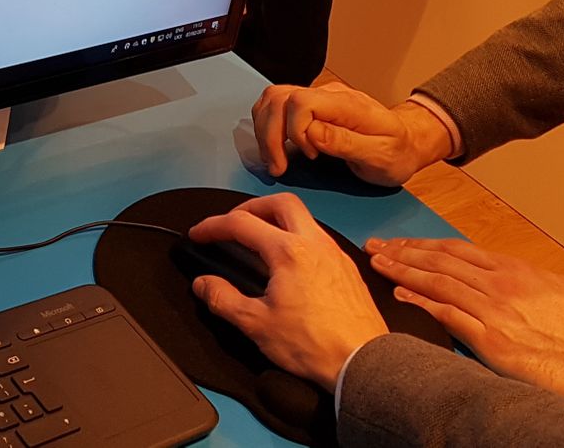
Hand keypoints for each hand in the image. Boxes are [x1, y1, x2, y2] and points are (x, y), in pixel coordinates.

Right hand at [190, 194, 387, 390]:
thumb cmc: (313, 343)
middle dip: (251, 207)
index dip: (213, 226)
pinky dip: (297, 236)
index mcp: (288, 252)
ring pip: (304, 218)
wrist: (364, 361)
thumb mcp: (256, 324)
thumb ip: (223, 299)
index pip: (241, 223)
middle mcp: (314, 243)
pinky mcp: (348, 268)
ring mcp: (335, 253)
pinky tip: (290, 262)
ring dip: (277, 219)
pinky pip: (319, 237)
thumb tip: (203, 284)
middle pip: (280, 202)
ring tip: (260, 240)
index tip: (199, 234)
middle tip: (233, 223)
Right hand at [250, 82, 451, 183]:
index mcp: (347, 104)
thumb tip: (311, 133)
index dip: (294, 131)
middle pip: (280, 97)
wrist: (408, 142)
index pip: (301, 101)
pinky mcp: (312, 105)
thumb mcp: (381, 156)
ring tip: (275, 159)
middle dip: (270, 135)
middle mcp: (329, 94)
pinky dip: (268, 127)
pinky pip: (278, 106)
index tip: (309, 157)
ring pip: (273, 99)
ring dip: (265, 131)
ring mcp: (319, 97)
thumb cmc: (398, 153)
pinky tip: (277, 147)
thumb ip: (345, 142)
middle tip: (279, 166)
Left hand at [366, 237, 563, 409]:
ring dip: (402, 271)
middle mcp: (498, 283)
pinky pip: (446, 314)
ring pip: (436, 281)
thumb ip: (534, 281)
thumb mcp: (562, 290)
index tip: (402, 244)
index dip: (424, 246)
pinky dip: (419, 302)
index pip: (456, 251)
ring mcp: (492, 308)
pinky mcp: (490, 337)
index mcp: (514, 269)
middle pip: (438, 260)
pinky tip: (399, 297)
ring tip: (377, 264)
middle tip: (375, 247)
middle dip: (403, 252)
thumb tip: (523, 279)